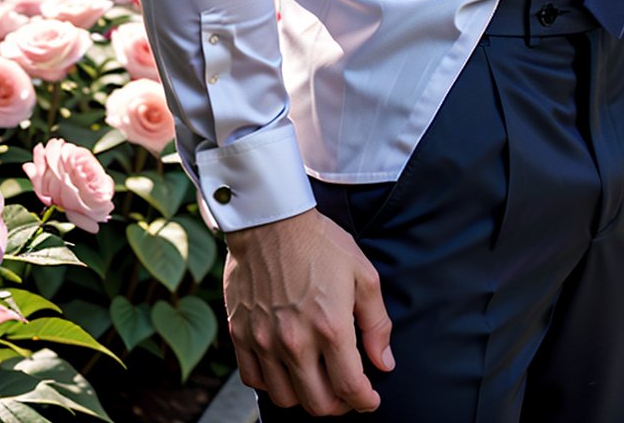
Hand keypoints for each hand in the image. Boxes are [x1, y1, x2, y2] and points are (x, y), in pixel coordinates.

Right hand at [224, 207, 393, 415]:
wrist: (270, 219)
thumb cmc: (320, 242)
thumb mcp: (363, 274)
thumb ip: (377, 323)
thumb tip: (384, 362)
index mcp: (330, 327)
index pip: (350, 388)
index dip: (365, 401)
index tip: (370, 399)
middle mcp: (295, 341)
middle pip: (318, 404)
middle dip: (339, 405)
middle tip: (346, 392)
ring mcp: (263, 341)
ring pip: (285, 399)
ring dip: (305, 397)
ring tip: (317, 381)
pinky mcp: (240, 334)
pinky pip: (254, 380)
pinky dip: (272, 383)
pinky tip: (285, 368)